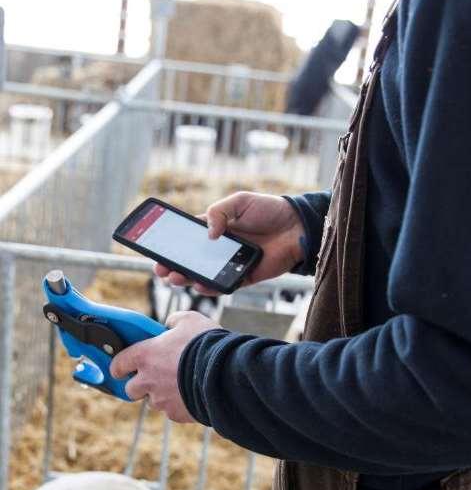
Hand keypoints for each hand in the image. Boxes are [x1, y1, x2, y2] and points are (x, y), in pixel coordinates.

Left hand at [110, 311, 219, 421]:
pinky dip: (180, 405)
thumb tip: (170, 324)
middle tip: (157, 377)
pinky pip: (173, 411)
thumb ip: (174, 321)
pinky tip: (194, 394)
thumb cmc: (206, 343)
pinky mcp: (176, 414)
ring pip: (154, 401)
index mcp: (145, 356)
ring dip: (162, 395)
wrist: (225, 372)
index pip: (118, 365)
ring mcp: (161, 400)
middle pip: (131, 390)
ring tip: (182, 385)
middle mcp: (147, 380)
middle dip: (141, 385)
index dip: (121, 366)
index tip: (124, 367)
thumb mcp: (190, 320)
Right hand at [154, 192, 305, 295]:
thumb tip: (207, 234)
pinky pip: (225, 285)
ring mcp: (232, 264)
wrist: (297, 226)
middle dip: (172, 266)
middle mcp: (220, 248)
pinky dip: (211, 287)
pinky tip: (200, 285)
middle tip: (161, 270)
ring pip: (204, 276)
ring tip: (175, 278)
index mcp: (216, 229)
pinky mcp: (246, 276)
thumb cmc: (270, 210)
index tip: (154, 250)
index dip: (170, 245)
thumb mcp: (240, 201)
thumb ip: (219, 212)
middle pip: (190, 260)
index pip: (187, 239)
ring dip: (187, 279)